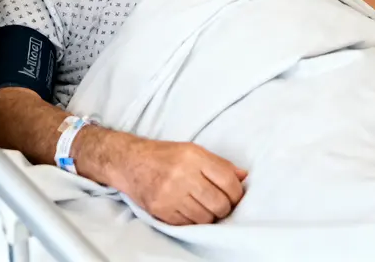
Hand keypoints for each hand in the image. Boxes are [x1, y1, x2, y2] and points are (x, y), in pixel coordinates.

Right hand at [118, 138, 247, 225]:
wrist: (130, 162)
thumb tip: (243, 177)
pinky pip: (189, 224)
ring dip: (209, 216)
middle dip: (225, 208)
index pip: (228, 180)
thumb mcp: (192, 150)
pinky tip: (189, 210)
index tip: (235, 196)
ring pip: (205, 218)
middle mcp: (182, 174)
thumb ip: (219, 164)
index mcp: (193, 156)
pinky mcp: (161, 210)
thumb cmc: (164, 156)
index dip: (237, 193)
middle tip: (220, 204)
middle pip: (219, 203)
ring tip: (203, 207)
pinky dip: (193, 220)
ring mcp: (170, 194)